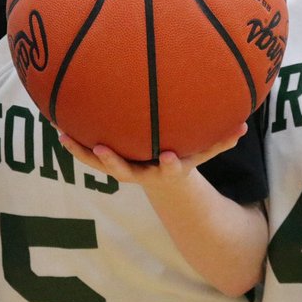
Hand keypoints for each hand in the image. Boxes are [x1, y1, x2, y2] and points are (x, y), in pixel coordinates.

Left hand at [59, 123, 247, 192]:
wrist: (160, 177)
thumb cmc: (184, 154)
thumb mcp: (203, 150)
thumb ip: (221, 139)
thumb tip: (244, 125)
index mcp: (166, 170)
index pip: (170, 171)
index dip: (171, 167)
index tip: (171, 159)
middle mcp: (141, 172)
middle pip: (126, 172)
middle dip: (114, 163)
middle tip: (104, 149)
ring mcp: (122, 168)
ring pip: (99, 163)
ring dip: (82, 152)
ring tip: (64, 136)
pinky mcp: (108, 159)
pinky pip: (88, 152)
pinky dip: (75, 141)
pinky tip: (58, 124)